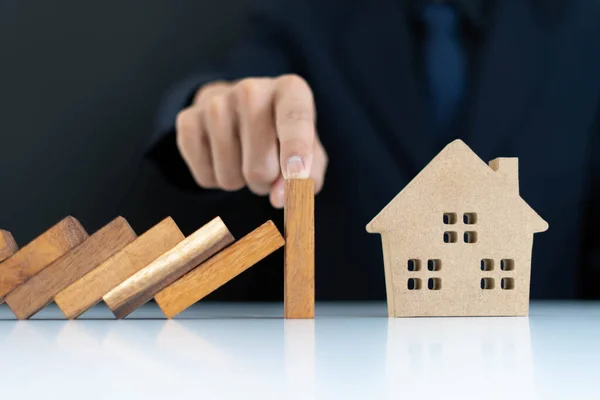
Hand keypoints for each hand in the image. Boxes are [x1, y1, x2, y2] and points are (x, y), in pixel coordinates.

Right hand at [176, 74, 327, 207]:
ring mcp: (216, 103)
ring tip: (245, 156)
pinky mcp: (187, 120)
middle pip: (260, 167)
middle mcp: (252, 89)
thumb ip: (308, 180)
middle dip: (266, 182)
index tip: (297, 175)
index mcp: (291, 91)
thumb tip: (279, 199)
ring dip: (241, 182)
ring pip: (230, 176)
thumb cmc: (283, 137)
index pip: (295, 120)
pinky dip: (216, 179)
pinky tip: (222, 156)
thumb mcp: (311, 155)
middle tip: (268, 165)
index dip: (296, 150)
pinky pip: (205, 177)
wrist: (239, 109)